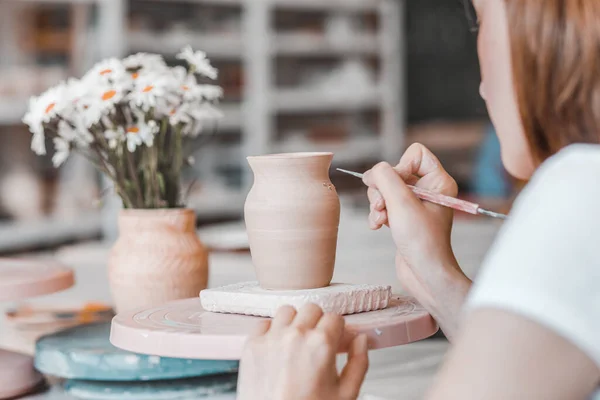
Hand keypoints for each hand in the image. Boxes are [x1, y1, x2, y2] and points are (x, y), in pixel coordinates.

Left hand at [237, 304, 368, 399]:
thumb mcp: (346, 395)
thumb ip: (359, 362)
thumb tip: (361, 339)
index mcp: (321, 344)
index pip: (335, 317)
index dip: (337, 330)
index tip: (334, 339)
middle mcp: (295, 335)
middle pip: (312, 309)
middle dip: (317, 323)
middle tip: (316, 342)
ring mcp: (271, 338)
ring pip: (287, 311)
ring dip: (294, 322)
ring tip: (296, 343)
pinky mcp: (251, 346)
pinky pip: (263, 324)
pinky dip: (271, 331)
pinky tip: (277, 348)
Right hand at [364, 143, 470, 339]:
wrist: (425, 274)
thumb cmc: (422, 241)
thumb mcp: (401, 203)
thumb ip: (385, 178)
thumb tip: (372, 172)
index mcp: (438, 181)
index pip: (415, 153)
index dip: (400, 166)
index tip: (397, 187)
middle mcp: (429, 189)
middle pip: (394, 171)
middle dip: (383, 190)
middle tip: (383, 207)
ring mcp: (416, 204)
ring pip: (386, 188)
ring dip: (377, 203)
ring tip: (380, 219)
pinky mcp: (404, 217)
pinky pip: (384, 204)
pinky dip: (377, 214)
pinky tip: (378, 226)